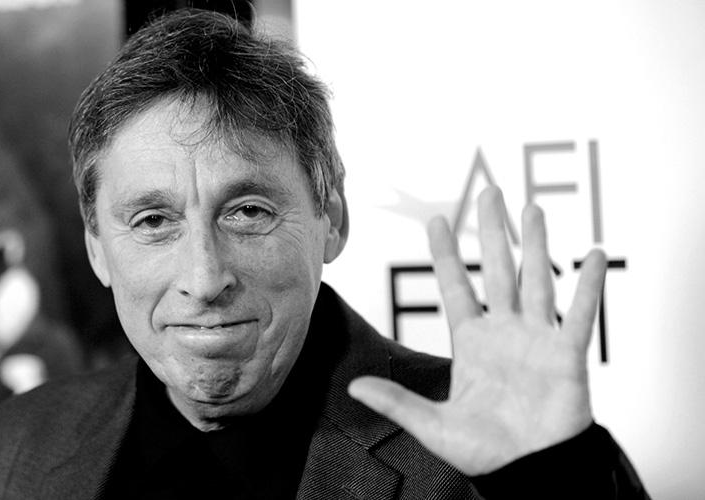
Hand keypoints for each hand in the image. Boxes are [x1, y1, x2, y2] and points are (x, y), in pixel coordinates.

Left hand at [348, 186, 606, 474]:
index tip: (436, 221)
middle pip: (499, 270)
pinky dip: (588, 284)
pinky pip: (581, 313)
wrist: (529, 471)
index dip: (446, 254)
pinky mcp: (567, 354)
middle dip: (493, 231)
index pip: (456, 286)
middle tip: (490, 191)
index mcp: (471, 342)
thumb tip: (353, 389)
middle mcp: (504, 332)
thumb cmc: (485, 451)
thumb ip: (397, 403)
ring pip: (537, 279)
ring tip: (532, 208)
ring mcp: (537, 339)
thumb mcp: (433, 425)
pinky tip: (593, 254)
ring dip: (536, 244)